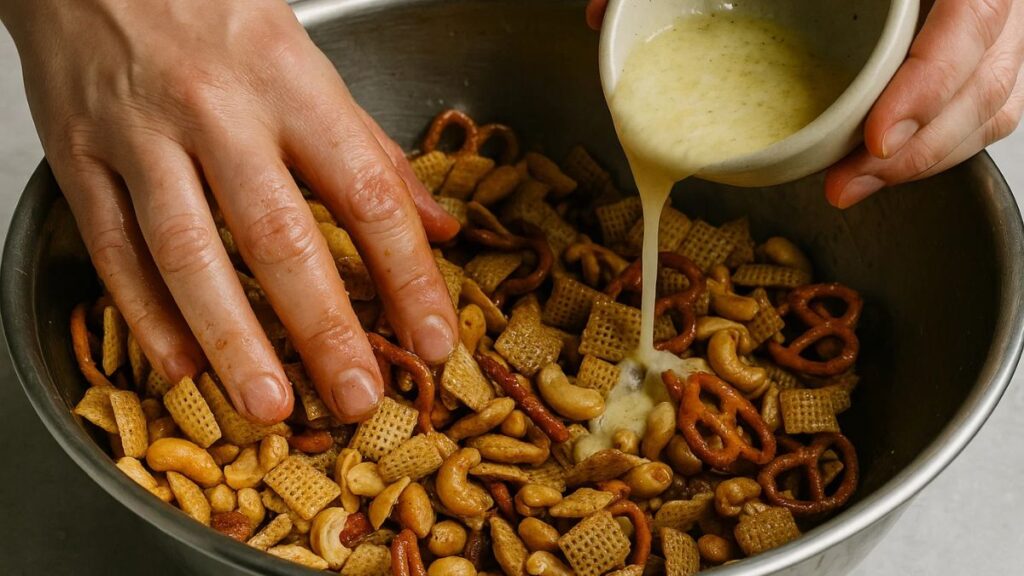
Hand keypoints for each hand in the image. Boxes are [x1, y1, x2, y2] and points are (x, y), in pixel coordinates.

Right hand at [1, 0, 459, 423]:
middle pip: (279, 234)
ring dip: (232, 337)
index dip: (407, 273)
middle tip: (360, 397)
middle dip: (324, 327)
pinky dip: (144, 315)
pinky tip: (182, 367)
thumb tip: (437, 227)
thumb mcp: (309, 62)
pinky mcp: (77, 156)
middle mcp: (218, 112)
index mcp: (292, 85)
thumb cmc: (212, 12)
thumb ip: (372, 148)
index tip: (434, 337)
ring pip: (187, 250)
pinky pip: (111, 246)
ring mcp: (140, 135)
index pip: (366, 192)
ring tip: (271, 406)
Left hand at [584, 0, 1023, 207]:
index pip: (976, 15)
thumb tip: (601, 14)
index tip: (875, 140)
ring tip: (856, 187)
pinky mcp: (971, 48)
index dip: (934, 82)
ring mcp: (982, 21)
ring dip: (928, 157)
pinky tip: (879, 167)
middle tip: (851, 184)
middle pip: (990, 73)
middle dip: (924, 144)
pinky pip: (982, 101)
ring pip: (994, 97)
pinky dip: (935, 143)